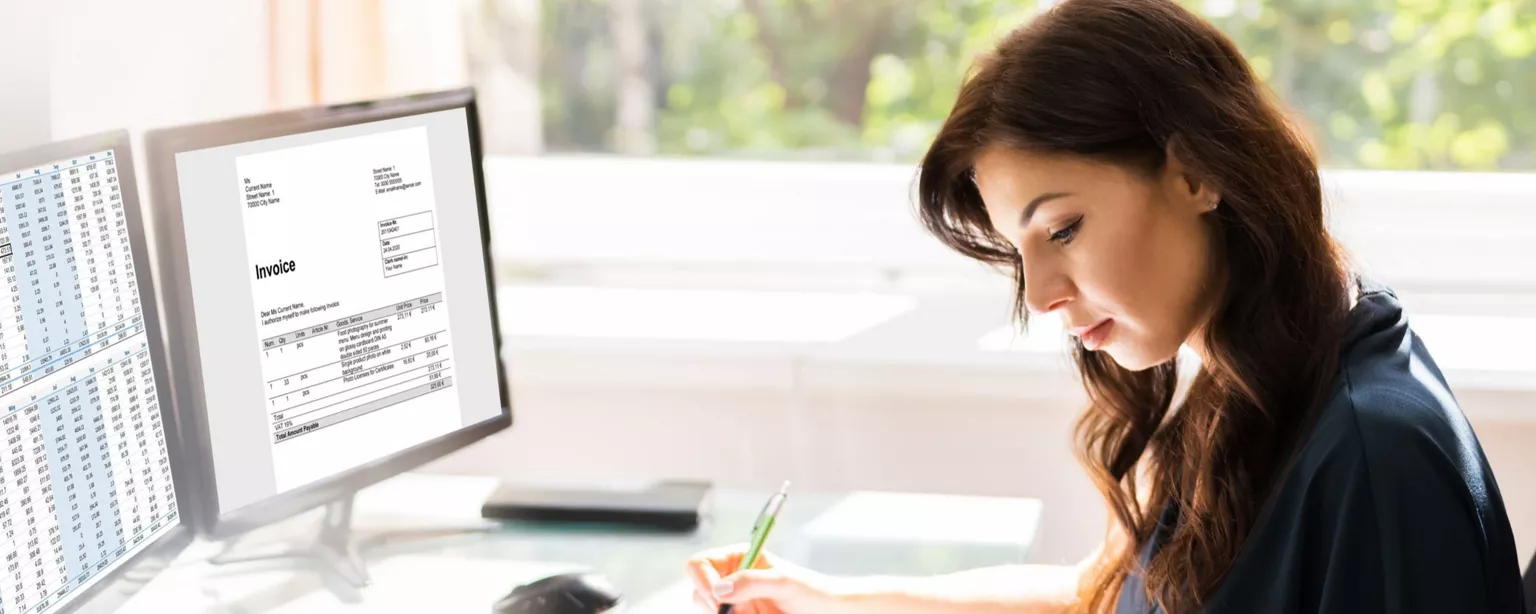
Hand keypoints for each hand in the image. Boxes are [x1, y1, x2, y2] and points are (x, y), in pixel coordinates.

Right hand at [685, 545, 839, 613]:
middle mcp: (731, 581)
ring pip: (710, 612)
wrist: (828, 613)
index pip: (700, 564)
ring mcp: (734, 604)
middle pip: (699, 592)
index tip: (718, 596)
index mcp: (737, 559)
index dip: (703, 579)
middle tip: (739, 612)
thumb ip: (752, 581)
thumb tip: (720, 590)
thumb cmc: (812, 591)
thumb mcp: (784, 582)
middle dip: (714, 606)